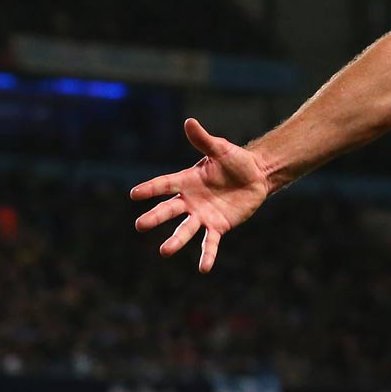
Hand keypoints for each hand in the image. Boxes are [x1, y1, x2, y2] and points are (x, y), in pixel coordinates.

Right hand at [131, 118, 273, 273]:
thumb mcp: (220, 149)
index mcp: (186, 180)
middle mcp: (190, 200)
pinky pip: (210, 242)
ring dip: (175, 240)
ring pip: (185, 229)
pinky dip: (206, 255)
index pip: (164, 185)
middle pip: (169, 210)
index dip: (150, 189)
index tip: (134, 194)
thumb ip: (204, 140)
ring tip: (164, 252)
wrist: (256, 176)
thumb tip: (189, 122)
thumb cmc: (235, 160)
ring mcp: (203, 215)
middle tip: (140, 225)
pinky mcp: (218, 226)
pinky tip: (203, 269)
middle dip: (155, 217)